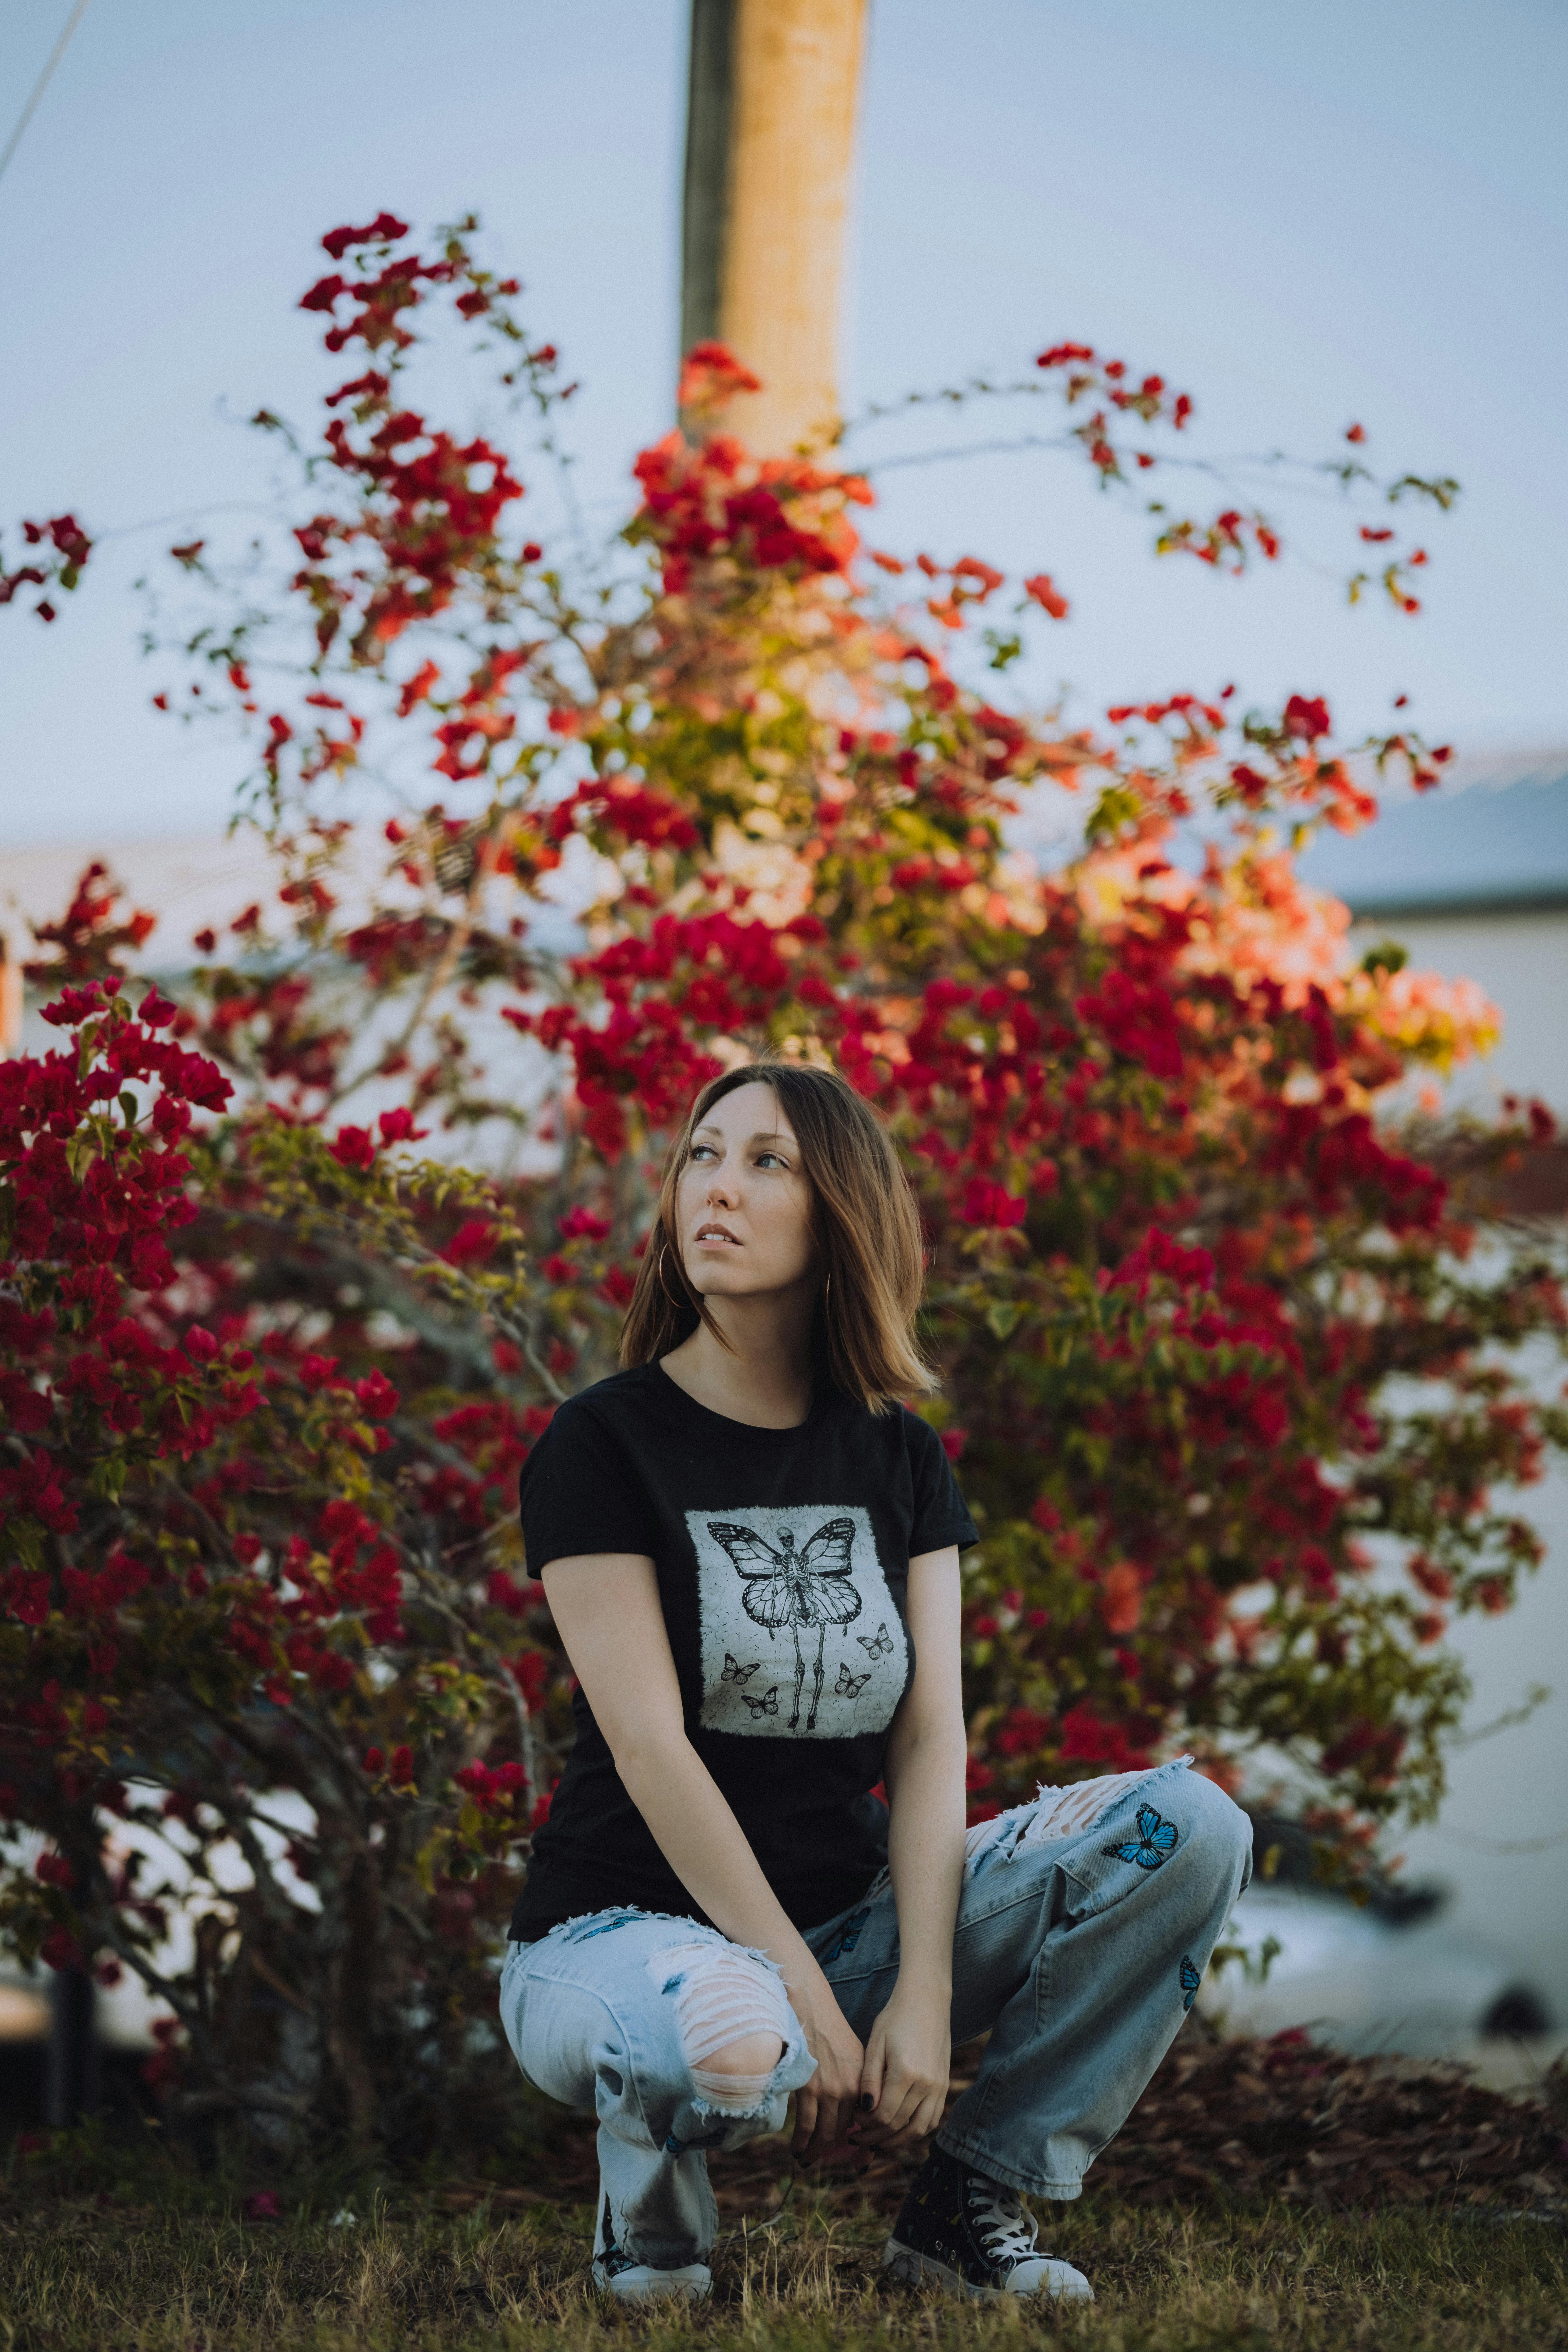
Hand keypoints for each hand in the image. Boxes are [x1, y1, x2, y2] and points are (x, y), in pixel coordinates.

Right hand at [787, 1967, 865, 2165]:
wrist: (811, 2009)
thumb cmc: (831, 2032)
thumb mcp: (855, 2059)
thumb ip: (858, 2087)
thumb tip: (857, 2118)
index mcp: (864, 2082)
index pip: (864, 2124)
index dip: (860, 2146)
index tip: (856, 2161)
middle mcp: (850, 2089)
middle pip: (843, 2133)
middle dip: (833, 2151)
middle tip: (822, 2160)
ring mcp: (829, 2090)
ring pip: (824, 2133)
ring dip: (814, 2151)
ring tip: (807, 2159)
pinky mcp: (808, 2088)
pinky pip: (806, 2126)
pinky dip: (801, 2142)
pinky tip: (797, 2149)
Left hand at [854, 1976, 949, 2153]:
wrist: (926, 2000)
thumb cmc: (895, 2018)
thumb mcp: (875, 2044)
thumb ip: (869, 2079)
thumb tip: (864, 2110)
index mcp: (906, 2072)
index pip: (884, 2116)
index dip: (866, 2125)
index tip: (853, 2122)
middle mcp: (926, 2084)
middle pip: (900, 2126)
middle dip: (876, 2137)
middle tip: (859, 2137)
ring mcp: (939, 2086)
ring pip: (919, 2130)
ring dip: (897, 2141)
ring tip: (878, 2141)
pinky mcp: (944, 2085)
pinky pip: (932, 2119)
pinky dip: (916, 2131)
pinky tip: (900, 2130)